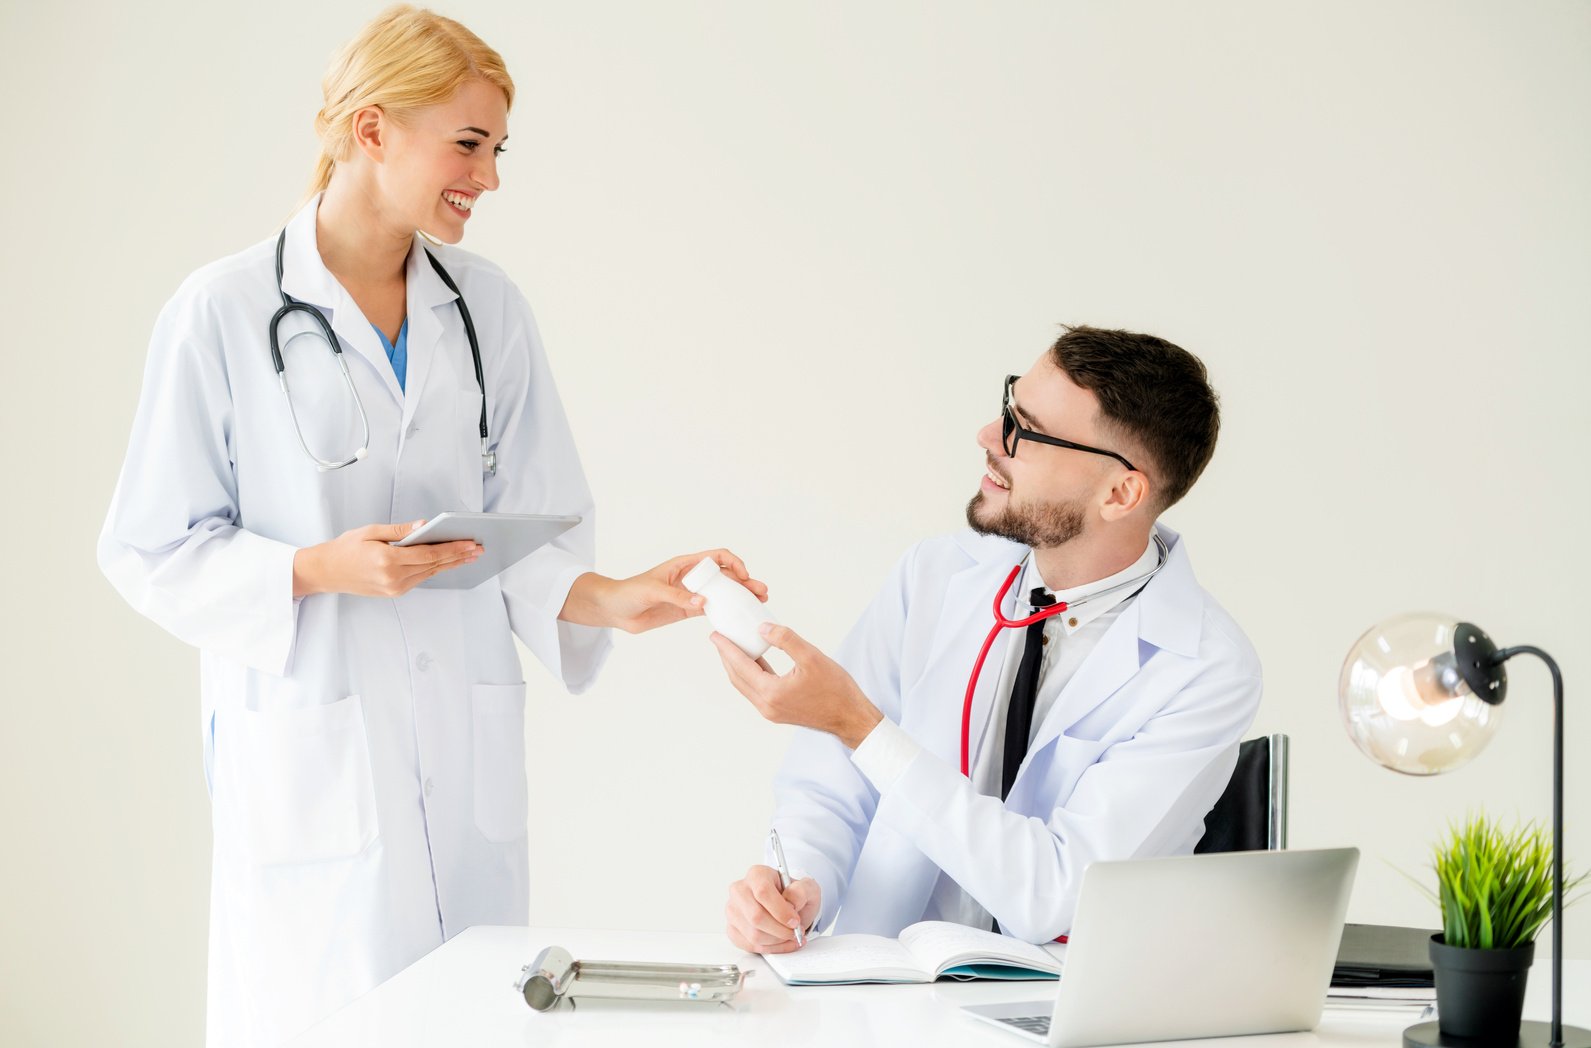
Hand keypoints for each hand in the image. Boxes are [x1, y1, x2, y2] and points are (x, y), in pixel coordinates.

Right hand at [293, 520, 480, 597]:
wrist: (325, 572)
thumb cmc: (345, 549)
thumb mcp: (371, 531)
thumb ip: (400, 530)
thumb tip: (424, 526)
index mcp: (388, 560)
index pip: (429, 554)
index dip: (453, 549)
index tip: (470, 543)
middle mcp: (393, 577)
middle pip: (434, 565)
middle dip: (458, 556)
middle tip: (478, 549)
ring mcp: (394, 588)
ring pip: (430, 574)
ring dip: (450, 564)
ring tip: (468, 555)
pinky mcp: (394, 592)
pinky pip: (420, 579)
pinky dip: (435, 569)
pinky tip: (446, 562)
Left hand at [559, 548, 767, 633]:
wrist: (614, 610)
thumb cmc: (629, 592)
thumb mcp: (653, 591)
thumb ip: (677, 597)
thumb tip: (703, 602)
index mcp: (685, 565)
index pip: (716, 557)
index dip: (733, 563)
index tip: (743, 575)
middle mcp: (691, 577)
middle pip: (725, 576)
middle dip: (745, 582)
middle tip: (761, 592)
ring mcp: (691, 594)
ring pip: (721, 593)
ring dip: (739, 597)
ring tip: (756, 603)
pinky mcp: (686, 610)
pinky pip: (711, 609)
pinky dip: (725, 612)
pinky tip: (737, 617)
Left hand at [710, 624, 883, 748]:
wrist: (850, 717)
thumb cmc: (835, 689)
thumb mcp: (812, 657)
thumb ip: (785, 640)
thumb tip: (762, 628)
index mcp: (771, 693)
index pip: (741, 666)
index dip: (727, 648)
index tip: (716, 635)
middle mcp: (766, 706)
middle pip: (737, 677)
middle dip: (726, 657)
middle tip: (719, 638)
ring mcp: (771, 711)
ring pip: (746, 685)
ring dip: (737, 666)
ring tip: (733, 647)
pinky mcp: (778, 712)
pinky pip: (757, 690)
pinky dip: (751, 674)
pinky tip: (756, 660)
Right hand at [725, 865, 819, 953]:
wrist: (788, 907)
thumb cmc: (794, 896)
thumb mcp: (807, 888)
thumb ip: (802, 891)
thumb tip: (791, 902)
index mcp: (757, 874)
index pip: (763, 892)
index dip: (780, 911)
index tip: (795, 921)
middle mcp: (740, 890)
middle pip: (756, 916)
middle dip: (780, 930)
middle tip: (795, 932)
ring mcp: (733, 910)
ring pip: (753, 934)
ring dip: (777, 941)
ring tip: (790, 936)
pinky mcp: (732, 929)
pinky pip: (749, 945)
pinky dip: (770, 948)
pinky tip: (781, 943)